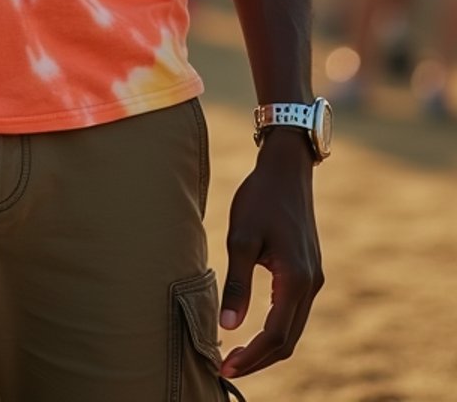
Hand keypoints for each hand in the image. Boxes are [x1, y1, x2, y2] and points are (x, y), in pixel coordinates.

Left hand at [218, 130, 323, 379]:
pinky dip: (276, 328)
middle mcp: (311, 284)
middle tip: (226, 368)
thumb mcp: (241, 237)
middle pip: (289, 341)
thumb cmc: (259, 198)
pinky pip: (295, 311)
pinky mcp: (309, 270)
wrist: (286, 169)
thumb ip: (237, 284)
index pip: (276, 337)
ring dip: (268, 347)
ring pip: (293, 328)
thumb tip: (229, 326)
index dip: (252, 358)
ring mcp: (313, 278)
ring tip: (236, 355)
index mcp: (296, 279)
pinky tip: (254, 328)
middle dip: (259, 360)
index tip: (225, 369)